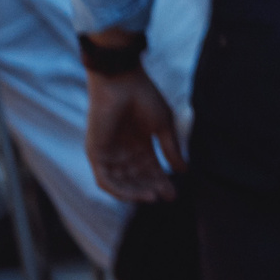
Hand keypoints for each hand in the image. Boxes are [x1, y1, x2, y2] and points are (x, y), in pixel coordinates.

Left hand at [85, 67, 180, 203]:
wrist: (121, 82)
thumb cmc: (144, 97)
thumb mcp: (163, 126)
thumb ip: (171, 149)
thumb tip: (183, 170)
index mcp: (140, 143)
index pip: (150, 169)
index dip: (162, 182)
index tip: (174, 194)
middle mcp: (124, 151)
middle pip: (137, 178)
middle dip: (151, 188)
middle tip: (165, 197)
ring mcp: (109, 153)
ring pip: (121, 182)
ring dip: (136, 192)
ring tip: (152, 197)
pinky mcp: (96, 154)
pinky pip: (105, 180)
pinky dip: (119, 190)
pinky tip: (136, 194)